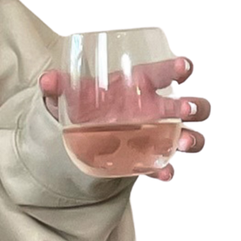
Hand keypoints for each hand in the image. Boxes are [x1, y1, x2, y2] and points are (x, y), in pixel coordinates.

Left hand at [38, 56, 209, 180]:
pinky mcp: (147, 158)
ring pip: (186, 134)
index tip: (184, 67)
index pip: (165, 71)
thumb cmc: (83, 104)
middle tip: (186, 110)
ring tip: (183, 143)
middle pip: (189, 104)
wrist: (76, 135)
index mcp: (140, 83)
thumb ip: (58, 85)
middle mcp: (155, 108)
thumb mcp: (69, 93)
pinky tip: (164, 173)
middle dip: (193, 106)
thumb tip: (46, 80)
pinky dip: (164, 169)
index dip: (178, 67)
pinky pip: (162, 164)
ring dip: (190, 138)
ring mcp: (156, 134)